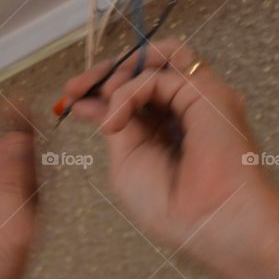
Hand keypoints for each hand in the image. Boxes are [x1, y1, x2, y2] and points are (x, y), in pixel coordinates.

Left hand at [64, 39, 278, 278]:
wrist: (209, 222)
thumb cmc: (171, 207)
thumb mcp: (126, 163)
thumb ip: (115, 125)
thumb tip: (91, 100)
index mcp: (166, 130)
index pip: (133, 94)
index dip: (100, 89)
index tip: (69, 97)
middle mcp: (184, 109)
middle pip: (145, 69)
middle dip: (105, 73)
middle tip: (74, 88)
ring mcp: (198, 98)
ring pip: (161, 57)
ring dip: (123, 70)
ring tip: (103, 95)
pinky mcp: (207, 91)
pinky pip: (160, 75)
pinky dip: (130, 92)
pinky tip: (116, 122)